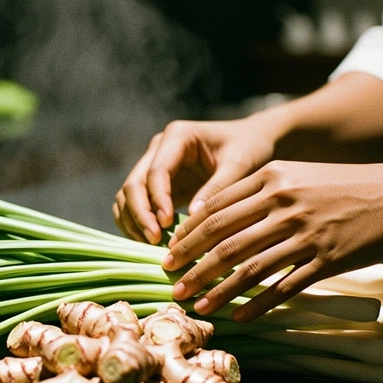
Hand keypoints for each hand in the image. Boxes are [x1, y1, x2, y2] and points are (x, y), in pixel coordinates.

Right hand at [113, 116, 281, 244]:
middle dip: (140, 214)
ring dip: (134, 222)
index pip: (156, 172)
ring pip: (128, 196)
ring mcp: (154, 166)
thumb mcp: (240, 166)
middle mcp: (159, 148)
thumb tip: (192, 218)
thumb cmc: (250, 149)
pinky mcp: (157, 185)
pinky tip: (152, 243)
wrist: (254, 142)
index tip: (167, 225)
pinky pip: (135, 206)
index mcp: (178, 136)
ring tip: (153, 246)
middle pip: (133, 184)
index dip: (157, 200)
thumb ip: (217, 189)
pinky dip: (136, 224)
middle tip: (155, 241)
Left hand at [164, 159, 382, 320]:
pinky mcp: (326, 259)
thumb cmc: (345, 186)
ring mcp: (305, 233)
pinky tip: (239, 317)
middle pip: (224, 238)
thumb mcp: (299, 174)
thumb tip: (217, 214)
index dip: (189, 234)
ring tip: (195, 305)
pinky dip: (256, 304)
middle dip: (192, 264)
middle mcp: (285, 203)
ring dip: (217, 290)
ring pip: (248, 266)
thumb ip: (260, 190)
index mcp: (273, 178)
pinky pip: (282, 286)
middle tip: (171, 281)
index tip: (171, 252)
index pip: (217, 208)